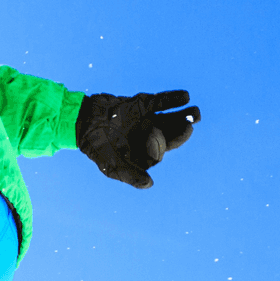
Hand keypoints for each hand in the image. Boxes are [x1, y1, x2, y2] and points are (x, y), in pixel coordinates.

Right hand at [75, 90, 200, 188]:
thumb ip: (130, 175)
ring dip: (184, 115)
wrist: (83, 121)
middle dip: (183, 130)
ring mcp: (147, 119)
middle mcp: (149, 136)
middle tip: (191, 123)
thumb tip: (149, 184)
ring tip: (196, 112)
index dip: (167, 142)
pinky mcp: (142, 104)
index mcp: (145, 151)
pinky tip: (186, 96)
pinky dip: (173, 98)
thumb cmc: (97, 147)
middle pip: (172, 133)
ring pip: (170, 117)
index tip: (159, 135)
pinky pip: (161, 101)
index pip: (163, 148)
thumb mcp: (112, 165)